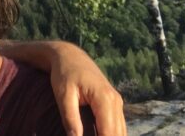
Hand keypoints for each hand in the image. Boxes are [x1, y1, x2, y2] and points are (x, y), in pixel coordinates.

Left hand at [0, 40, 125, 135]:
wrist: (69, 56)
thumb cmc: (64, 73)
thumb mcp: (63, 95)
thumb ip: (70, 118)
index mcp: (105, 99)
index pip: (109, 133)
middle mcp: (116, 101)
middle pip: (118, 135)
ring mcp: (117, 103)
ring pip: (121, 132)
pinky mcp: (114, 104)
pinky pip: (117, 126)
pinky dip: (111, 134)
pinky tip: (98, 135)